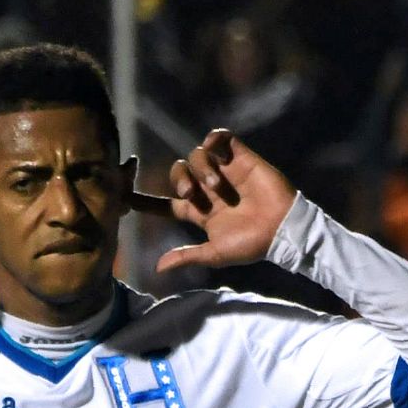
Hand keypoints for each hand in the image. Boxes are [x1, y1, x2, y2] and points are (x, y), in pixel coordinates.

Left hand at [136, 130, 297, 274]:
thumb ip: (187, 256)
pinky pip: (221, 139)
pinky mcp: (242, 158)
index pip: (166, 204)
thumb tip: (158, 268)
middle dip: (179, 179)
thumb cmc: (252, 245)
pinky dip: (214, 140)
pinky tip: (215, 149)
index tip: (124, 199)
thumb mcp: (215, 254)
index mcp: (200, 212)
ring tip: (218, 186)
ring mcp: (225, 172)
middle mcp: (208, 190)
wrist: (282, 230)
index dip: (146, 201)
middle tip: (190, 192)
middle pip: (179, 173)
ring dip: (201, 169)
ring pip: (197, 156)